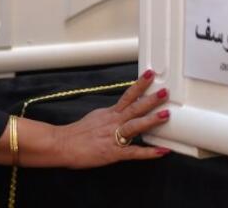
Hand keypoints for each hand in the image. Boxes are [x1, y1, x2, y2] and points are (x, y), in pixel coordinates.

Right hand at [54, 69, 170, 168]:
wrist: (63, 144)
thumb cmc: (78, 133)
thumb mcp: (96, 116)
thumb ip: (112, 114)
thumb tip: (123, 110)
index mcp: (110, 113)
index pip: (128, 96)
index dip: (140, 85)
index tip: (150, 75)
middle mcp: (113, 122)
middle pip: (134, 107)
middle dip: (151, 99)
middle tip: (165, 92)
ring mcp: (114, 137)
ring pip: (134, 125)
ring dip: (151, 120)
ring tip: (165, 114)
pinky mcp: (113, 153)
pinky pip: (133, 152)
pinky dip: (148, 153)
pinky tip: (161, 151)